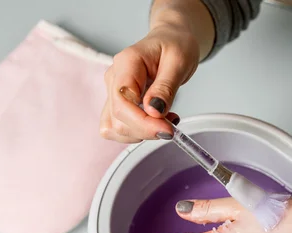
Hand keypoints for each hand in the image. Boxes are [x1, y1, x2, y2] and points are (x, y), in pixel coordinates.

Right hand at [100, 25, 199, 142]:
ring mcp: (113, 92)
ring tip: (165, 121)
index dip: (144, 122)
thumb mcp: (179, 62)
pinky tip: (155, 123)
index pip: (122, 102)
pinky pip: (119, 128)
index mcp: (126, 63)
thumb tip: (154, 111)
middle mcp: (114, 78)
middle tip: (172, 126)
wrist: (172, 40)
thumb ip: (165, 87)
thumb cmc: (175, 45)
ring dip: (141, 134)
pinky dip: (138, 132)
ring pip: (114, 128)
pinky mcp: (117, 104)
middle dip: (146, 130)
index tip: (168, 128)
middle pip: (117, 119)